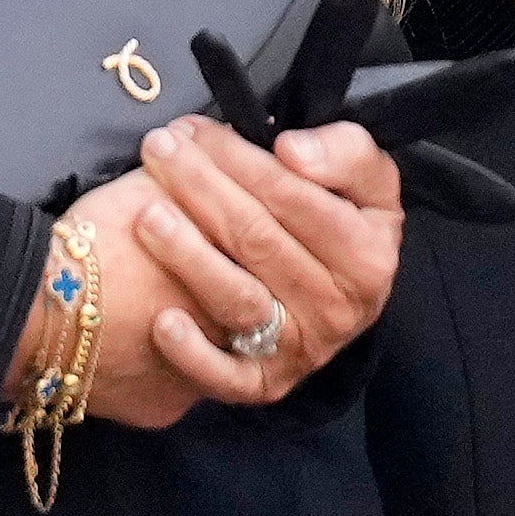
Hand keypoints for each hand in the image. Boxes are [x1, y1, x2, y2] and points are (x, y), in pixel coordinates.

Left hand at [56, 120, 406, 427]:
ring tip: (146, 214)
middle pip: (258, 240)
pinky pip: (229, 377)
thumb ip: (345, 152)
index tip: (195, 130)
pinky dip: (194, 354)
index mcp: (369, 256)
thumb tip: (292, 152)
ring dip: (188, 255)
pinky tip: (162, 322)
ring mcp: (302, 350)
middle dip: (202, 187)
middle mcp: (340, 310)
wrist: (340, 298)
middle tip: (157, 149)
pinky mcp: (266, 384)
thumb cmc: (342, 222)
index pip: (296, 198)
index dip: (242, 160)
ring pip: (238, 298)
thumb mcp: (367, 181)